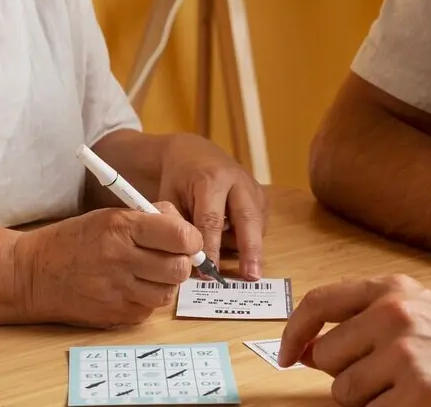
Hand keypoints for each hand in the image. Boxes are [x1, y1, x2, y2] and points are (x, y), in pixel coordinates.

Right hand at [17, 201, 200, 327]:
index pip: (180, 236)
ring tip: (148, 272)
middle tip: (169, 256)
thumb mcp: (109, 215)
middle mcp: (121, 260)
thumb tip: (185, 230)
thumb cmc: (74, 240)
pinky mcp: (115, 316)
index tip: (185, 239)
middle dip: (181, 261)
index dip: (190, 238)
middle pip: (179, 268)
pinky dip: (147, 299)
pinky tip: (130, 287)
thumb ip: (149, 219)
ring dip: (165, 282)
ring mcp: (118, 292)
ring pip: (168, 293)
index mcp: (121, 227)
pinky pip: (149, 310)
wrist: (33, 274)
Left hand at [156, 134, 267, 279]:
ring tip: (247, 270)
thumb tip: (191, 260)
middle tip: (252, 276)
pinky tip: (240, 246)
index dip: (211, 249)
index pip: (212, 220)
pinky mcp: (261, 194)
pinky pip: (260, 222)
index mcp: (210, 179)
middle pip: (247, 218)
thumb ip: (180, 228)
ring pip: (257, 222)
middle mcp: (237, 180)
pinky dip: (252, 238)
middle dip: (250, 249)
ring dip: (252, 248)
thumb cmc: (177, 180)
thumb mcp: (169, 200)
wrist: (192, 153)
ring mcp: (253, 186)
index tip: (209, 274)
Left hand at [279, 274, 430, 406]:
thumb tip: (301, 349)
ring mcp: (404, 356)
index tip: (286, 355)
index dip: (294, 333)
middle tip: (386, 378)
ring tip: (408, 391)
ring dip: (367, 402)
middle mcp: (394, 315)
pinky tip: (418, 405)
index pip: (318, 303)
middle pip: (325, 358)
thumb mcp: (415, 311)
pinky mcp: (416, 395)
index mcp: (391, 290)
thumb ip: (361, 320)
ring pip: (343, 393)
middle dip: (345, 375)